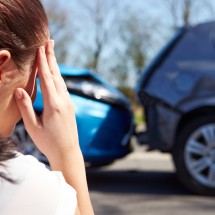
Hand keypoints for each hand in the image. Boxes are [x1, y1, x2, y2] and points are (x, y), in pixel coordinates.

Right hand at [15, 40, 78, 163]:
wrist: (68, 152)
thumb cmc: (48, 142)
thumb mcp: (33, 127)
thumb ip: (26, 107)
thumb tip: (19, 89)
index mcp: (54, 105)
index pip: (47, 78)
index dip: (43, 62)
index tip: (40, 47)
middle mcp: (64, 101)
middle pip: (56, 75)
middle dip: (52, 57)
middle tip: (49, 41)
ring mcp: (69, 103)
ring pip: (61, 80)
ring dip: (56, 65)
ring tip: (52, 53)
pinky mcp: (70, 106)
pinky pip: (64, 88)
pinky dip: (58, 77)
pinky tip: (56, 73)